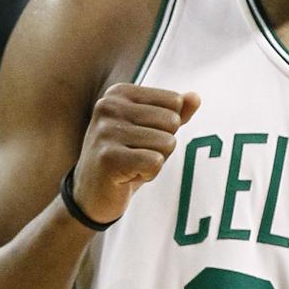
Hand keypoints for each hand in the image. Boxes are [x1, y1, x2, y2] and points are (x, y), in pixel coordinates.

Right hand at [71, 84, 200, 223]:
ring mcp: (106, 131)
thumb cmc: (126, 158)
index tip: (141, 138)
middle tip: (136, 154)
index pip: (174, 101)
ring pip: (167, 143)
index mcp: (119, 93)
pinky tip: (127, 176)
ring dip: (155, 161)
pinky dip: (149, 174)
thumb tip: (196, 97)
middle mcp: (108, 106)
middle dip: (162, 145)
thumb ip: (174, 112)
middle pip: (172, 122)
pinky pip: (156, 162)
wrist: (92, 194)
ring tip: (131, 165)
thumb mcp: (150, 130)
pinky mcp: (109, 157)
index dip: (167, 127)